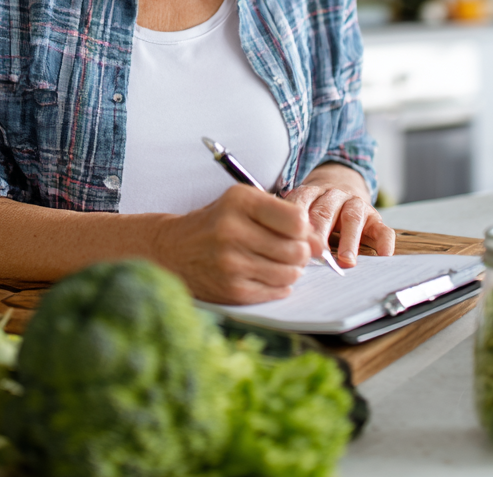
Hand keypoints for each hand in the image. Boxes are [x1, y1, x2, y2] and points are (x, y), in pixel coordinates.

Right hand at [153, 184, 322, 304]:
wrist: (173, 250)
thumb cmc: (216, 223)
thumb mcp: (244, 205)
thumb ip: (284, 217)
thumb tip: (320, 246)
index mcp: (239, 201)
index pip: (296, 220)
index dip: (302, 229)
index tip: (295, 231)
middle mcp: (232, 230)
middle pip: (296, 250)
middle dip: (299, 252)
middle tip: (285, 249)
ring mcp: (231, 263)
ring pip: (290, 274)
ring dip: (289, 270)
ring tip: (273, 261)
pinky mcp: (232, 290)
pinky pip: (276, 291)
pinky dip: (277, 285)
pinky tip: (261, 273)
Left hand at [284, 164, 394, 267]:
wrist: (344, 189)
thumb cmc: (317, 211)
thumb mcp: (303, 210)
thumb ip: (296, 225)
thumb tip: (286, 249)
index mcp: (312, 193)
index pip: (302, 202)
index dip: (298, 223)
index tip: (295, 242)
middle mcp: (334, 195)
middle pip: (325, 212)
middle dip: (320, 234)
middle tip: (316, 254)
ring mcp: (357, 205)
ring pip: (353, 218)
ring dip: (349, 240)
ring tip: (346, 261)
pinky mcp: (375, 220)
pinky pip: (383, 230)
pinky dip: (384, 242)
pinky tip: (383, 255)